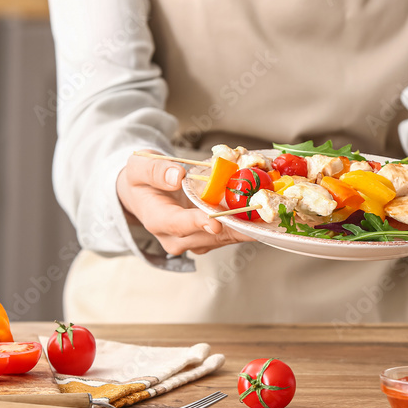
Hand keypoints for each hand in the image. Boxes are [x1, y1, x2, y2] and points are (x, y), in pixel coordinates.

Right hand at [116, 150, 254, 255]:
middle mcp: (174, 237)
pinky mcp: (207, 239)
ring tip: (267, 214)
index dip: (197, 223)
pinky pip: (229, 234)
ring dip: (245, 226)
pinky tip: (263, 214)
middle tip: (258, 213)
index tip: (215, 223)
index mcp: (157, 219)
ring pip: (223, 238)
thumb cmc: (141, 179)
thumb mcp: (139, 167)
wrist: (142, 194)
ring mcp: (192, 241)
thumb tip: (178, 176)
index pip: (177, 224)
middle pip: (208, 236)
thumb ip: (156, 171)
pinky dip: (245, 224)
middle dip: (233, 225)